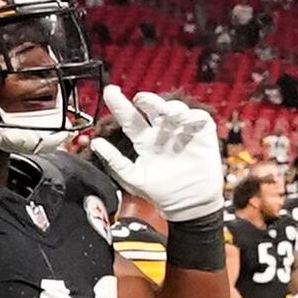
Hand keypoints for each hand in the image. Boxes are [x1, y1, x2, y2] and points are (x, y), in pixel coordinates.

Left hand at [90, 86, 226, 223]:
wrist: (190, 205)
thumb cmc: (161, 193)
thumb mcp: (133, 178)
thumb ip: (114, 161)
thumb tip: (95, 143)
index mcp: (144, 140)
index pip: (129, 118)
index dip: (119, 104)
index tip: (110, 92)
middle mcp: (161, 132)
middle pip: (152, 108)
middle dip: (146, 100)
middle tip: (140, 99)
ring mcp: (181, 131)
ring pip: (174, 108)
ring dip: (168, 106)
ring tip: (165, 112)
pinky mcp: (201, 133)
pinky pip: (197, 117)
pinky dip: (191, 115)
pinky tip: (184, 121)